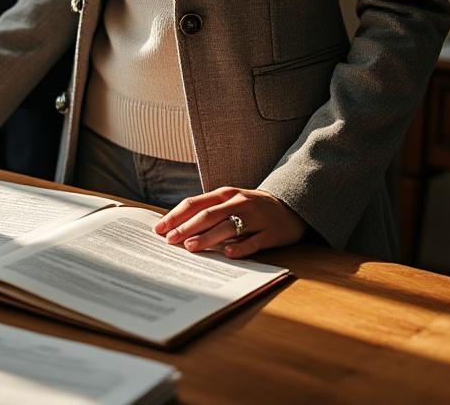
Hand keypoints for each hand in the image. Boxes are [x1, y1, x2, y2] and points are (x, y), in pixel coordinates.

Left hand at [153, 187, 305, 258]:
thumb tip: (176, 228)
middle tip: (170, 240)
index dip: (175, 216)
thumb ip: (206, 211)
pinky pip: (254, 241)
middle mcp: (238, 203)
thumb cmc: (251, 207)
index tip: (159, 229)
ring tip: (191, 247)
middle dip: (186, 228)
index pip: (195, 204)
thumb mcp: (229, 202)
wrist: (291, 206)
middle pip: (208, 215)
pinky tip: (228, 254)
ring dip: (207, 237)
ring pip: (228, 227)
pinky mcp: (271, 233)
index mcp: (224, 194)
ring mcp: (255, 218)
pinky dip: (240, 248)